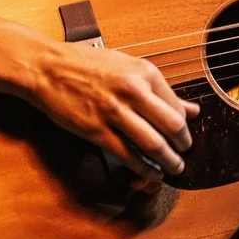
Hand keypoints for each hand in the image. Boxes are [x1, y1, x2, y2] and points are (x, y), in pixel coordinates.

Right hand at [32, 42, 197, 179]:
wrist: (47, 68)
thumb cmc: (85, 65)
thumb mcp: (128, 68)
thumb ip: (161, 91)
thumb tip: (192, 109)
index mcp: (144, 72)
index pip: (177, 107)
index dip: (184, 126)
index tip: (182, 135)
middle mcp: (133, 90)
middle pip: (172, 127)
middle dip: (183, 145)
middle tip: (183, 153)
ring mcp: (114, 111)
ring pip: (154, 145)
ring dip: (168, 161)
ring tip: (173, 167)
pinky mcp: (97, 130)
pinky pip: (129, 156)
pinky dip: (145, 169)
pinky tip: (151, 173)